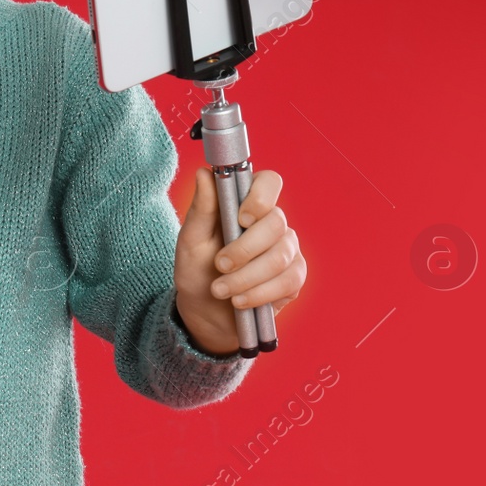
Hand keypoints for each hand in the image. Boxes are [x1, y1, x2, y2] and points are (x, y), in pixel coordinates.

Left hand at [172, 168, 306, 355]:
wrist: (205, 312)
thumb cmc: (197, 270)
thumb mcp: (191, 240)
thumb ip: (201, 208)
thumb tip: (204, 173)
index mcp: (246, 204)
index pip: (269, 182)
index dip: (261, 196)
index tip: (241, 218)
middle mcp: (272, 222)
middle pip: (276, 222)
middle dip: (244, 249)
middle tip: (219, 265)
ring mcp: (287, 249)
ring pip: (280, 256)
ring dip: (246, 277)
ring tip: (221, 290)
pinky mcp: (294, 277)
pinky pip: (288, 281)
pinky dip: (259, 293)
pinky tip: (240, 301)